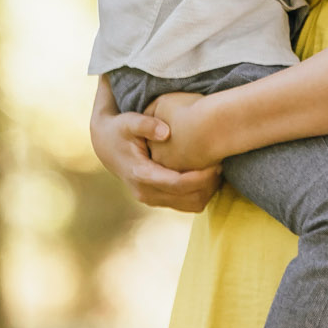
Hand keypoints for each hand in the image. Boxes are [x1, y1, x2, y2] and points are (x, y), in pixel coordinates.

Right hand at [90, 86, 220, 210]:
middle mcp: (146, 192)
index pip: (178, 184)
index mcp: (141, 175)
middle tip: (221, 164)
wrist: (106, 145)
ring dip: (206, 191)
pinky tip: (206, 175)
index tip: (216, 164)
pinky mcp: (158, 199)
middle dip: (208, 185)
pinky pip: (186, 204)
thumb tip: (166, 132)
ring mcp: (151, 199)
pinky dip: (200, 193)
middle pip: (187, 198)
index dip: (200, 177)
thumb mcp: (129, 121)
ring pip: (190, 205)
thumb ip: (146, 124)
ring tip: (216, 169)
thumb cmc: (120, 130)